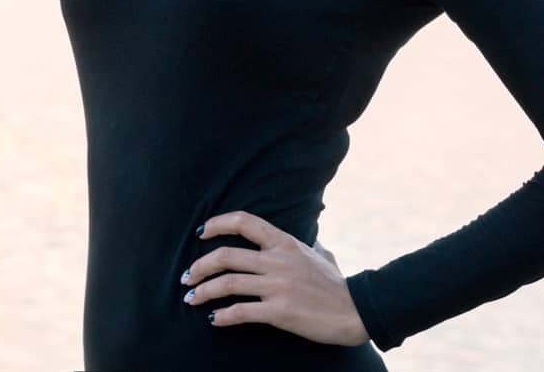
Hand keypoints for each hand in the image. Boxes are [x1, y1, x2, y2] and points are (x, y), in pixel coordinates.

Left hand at [179, 210, 369, 346]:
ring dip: (204, 291)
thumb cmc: (337, 284)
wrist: (356, 310)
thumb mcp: (320, 254)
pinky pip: (241, 312)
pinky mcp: (279, 312)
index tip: (201, 233)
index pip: (245, 222)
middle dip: (200, 266)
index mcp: (285, 242)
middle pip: (226, 256)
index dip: (218, 223)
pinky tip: (214, 320)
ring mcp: (278, 286)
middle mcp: (278, 260)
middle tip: (187, 277)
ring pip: (228, 283)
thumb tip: (308, 243)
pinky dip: (223, 316)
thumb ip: (306, 246)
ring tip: (192, 298)